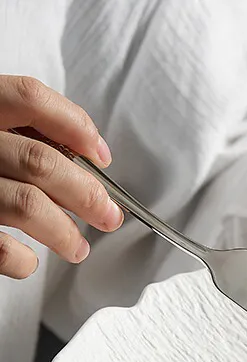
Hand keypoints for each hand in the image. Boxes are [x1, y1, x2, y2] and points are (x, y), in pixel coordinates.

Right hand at [0, 75, 122, 278]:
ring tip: (77, 246)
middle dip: (88, 194)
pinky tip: (29, 259)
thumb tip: (85, 158)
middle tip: (108, 215)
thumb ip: (18, 133)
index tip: (101, 156)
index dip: (74, 125)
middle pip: (40, 161)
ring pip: (28, 205)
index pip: (28, 98)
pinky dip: (23, 260)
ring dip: (66, 233)